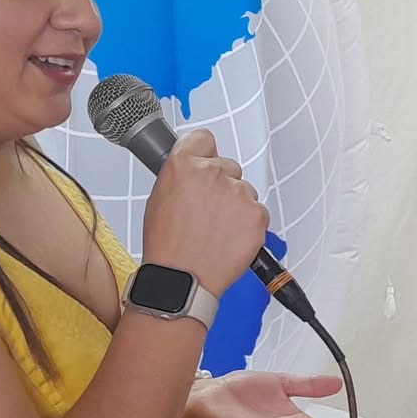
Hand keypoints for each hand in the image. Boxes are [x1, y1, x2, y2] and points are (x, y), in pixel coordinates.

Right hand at [141, 129, 269, 296]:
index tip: (206, 163)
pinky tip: (230, 238)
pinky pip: (257, 212)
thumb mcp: (159, 198)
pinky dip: (249, 224)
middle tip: (209, 211)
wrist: (183, 279)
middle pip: (229, 166)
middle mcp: (213, 173)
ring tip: (217, 230)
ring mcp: (237, 192)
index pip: (204, 139)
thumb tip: (194, 170)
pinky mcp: (256, 213)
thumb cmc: (168, 246)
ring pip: (245, 191)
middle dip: (223, 185)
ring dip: (236, 206)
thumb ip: (181, 176)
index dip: (205, 154)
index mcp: (183, 165)